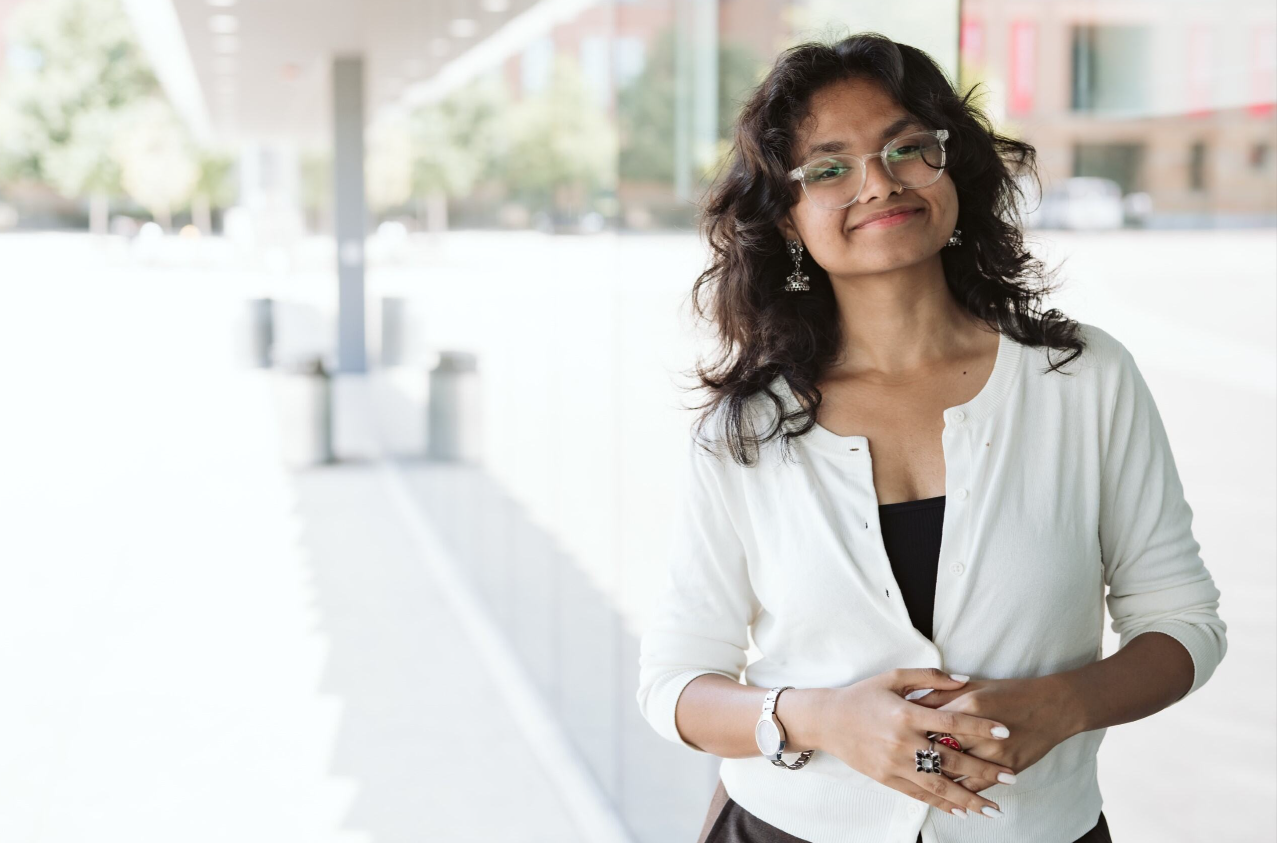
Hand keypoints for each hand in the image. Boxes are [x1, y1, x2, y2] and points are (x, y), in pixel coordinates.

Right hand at [817, 668, 1017, 818]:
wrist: (827, 720)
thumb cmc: (862, 695)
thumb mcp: (892, 677)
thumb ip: (929, 677)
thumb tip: (964, 680)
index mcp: (906, 714)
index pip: (951, 721)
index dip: (980, 726)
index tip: (1006, 731)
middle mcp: (902, 742)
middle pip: (951, 759)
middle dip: (984, 770)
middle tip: (1012, 777)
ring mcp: (894, 764)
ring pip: (938, 785)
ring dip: (969, 798)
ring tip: (994, 809)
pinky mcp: (887, 779)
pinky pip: (920, 795)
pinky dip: (943, 805)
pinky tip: (963, 812)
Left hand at [910, 675, 1078, 793]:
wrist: (1053, 705)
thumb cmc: (1010, 692)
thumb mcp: (974, 685)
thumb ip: (941, 692)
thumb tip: (912, 700)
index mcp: (967, 704)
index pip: (929, 720)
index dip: (910, 730)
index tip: (893, 735)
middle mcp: (978, 730)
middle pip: (938, 748)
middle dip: (917, 757)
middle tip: (898, 761)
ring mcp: (994, 752)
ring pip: (955, 771)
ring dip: (935, 778)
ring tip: (916, 780)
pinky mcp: (1008, 766)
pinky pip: (977, 785)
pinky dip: (962, 792)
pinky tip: (949, 797)